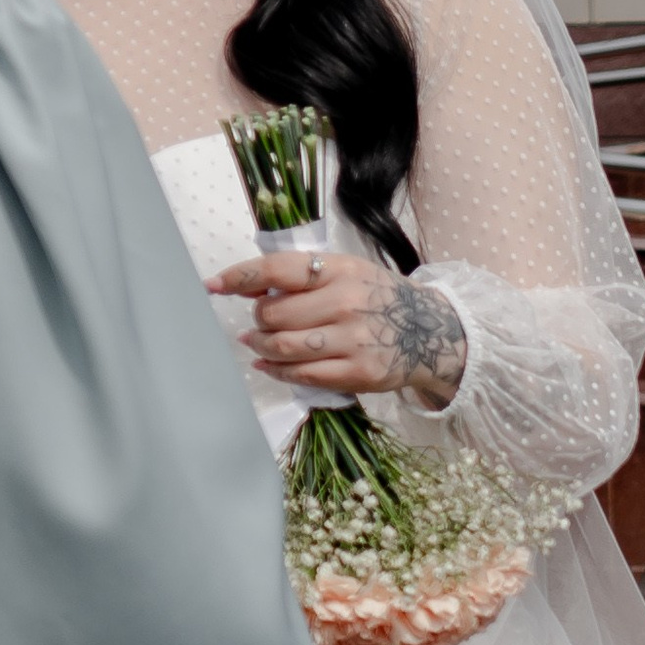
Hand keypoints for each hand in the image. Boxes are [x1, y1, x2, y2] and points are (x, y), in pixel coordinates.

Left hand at [210, 255, 468, 408]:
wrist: (430, 331)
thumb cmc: (378, 298)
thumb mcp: (346, 271)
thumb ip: (302, 276)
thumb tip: (248, 286)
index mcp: (339, 270)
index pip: (277, 270)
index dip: (240, 277)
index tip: (213, 284)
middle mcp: (346, 303)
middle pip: (274, 313)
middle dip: (259, 318)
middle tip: (262, 320)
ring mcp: (353, 340)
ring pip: (284, 346)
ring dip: (262, 346)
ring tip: (258, 342)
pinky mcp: (358, 372)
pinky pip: (303, 374)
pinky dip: (277, 370)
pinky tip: (269, 365)